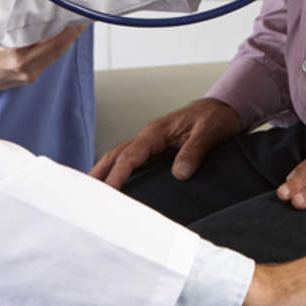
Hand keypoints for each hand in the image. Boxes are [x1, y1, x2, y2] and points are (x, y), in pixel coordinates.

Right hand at [0, 25, 87, 90]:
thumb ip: (19, 27)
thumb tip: (40, 13)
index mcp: (19, 59)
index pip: (54, 43)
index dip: (69, 31)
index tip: (79, 18)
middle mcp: (25, 71)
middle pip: (57, 52)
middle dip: (71, 35)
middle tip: (81, 19)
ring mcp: (25, 77)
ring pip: (52, 57)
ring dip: (63, 42)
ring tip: (72, 26)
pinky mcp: (23, 79)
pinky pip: (44, 62)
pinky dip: (52, 50)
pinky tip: (56, 39)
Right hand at [89, 98, 240, 188]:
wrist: (222, 109)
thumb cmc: (215, 118)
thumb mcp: (209, 132)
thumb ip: (193, 151)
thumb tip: (179, 174)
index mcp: (156, 132)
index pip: (130, 155)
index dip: (118, 174)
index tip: (108, 192)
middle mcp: (148, 137)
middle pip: (115, 155)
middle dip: (98, 174)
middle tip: (83, 196)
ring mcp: (149, 144)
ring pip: (119, 158)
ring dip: (103, 173)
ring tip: (90, 195)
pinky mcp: (155, 151)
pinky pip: (130, 162)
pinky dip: (117, 172)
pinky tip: (113, 186)